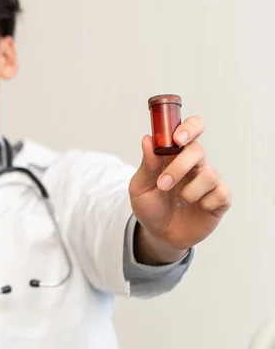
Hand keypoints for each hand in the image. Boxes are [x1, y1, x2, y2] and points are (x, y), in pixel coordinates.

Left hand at [128, 116, 231, 263]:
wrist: (158, 235)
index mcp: (174, 155)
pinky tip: (198, 207)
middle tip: (163, 183)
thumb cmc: (150, 206)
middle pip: (198, 150)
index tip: (177, 138)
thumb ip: (146, 165)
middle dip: (180, 166)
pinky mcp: (219, 200)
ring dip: (190, 190)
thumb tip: (147, 139)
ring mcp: (207, 182)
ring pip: (210, 174)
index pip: (190, 130)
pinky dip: (207, 201)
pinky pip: (222, 193)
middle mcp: (194, 165)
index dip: (189, 128)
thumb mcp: (140, 187)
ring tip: (179, 200)